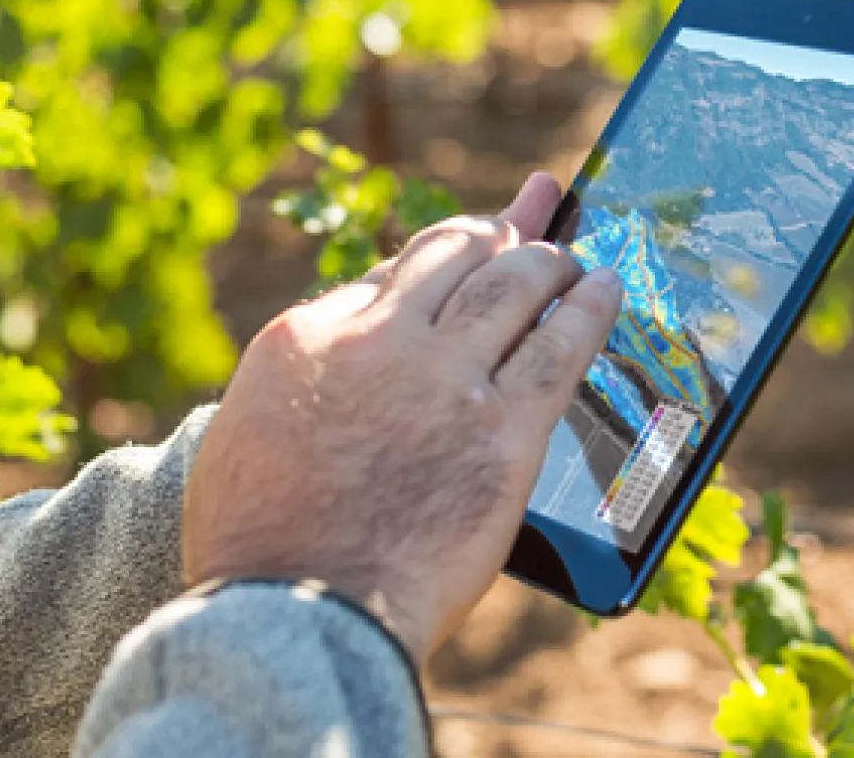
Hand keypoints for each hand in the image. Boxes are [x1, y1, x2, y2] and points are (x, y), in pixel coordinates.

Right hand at [182, 174, 621, 663]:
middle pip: (456, 258)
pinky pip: (560, 349)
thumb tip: (348, 346)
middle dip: (496, 238)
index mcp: (308, 338)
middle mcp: (379, 341)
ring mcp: (446, 381)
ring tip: (572, 256)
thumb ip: (306, 378)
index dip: (438, 259)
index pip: (393, 277)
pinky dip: (589, 309)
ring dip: (549, 261)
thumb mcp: (246, 435)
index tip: (465, 249)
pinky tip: (607, 288)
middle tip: (522, 236)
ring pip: (514, 286)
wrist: (298, 618)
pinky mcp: (505, 430)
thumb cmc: (261, 544)